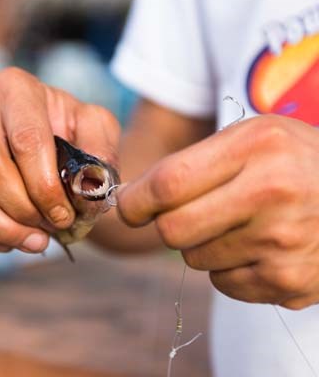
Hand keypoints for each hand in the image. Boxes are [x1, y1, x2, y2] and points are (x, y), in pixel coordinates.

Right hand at [0, 68, 119, 252]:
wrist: (44, 133)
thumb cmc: (69, 129)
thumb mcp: (96, 126)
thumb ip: (100, 148)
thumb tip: (90, 186)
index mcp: (16, 89)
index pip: (26, 140)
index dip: (45, 187)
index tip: (64, 215)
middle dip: (23, 209)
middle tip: (52, 228)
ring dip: (2, 228)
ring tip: (36, 242)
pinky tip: (10, 240)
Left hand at [118, 115, 318, 309]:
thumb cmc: (293, 161)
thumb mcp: (251, 138)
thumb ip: (191, 164)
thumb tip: (132, 200)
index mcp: (257, 147)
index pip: (169, 183)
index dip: (135, 200)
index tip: (127, 207)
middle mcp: (272, 194)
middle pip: (173, 230)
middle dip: (165, 224)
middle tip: (183, 212)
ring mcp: (282, 244)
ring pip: (195, 259)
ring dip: (202, 243)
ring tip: (238, 223)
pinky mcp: (289, 283)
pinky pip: (223, 283)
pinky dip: (228, 266)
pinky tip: (257, 246)